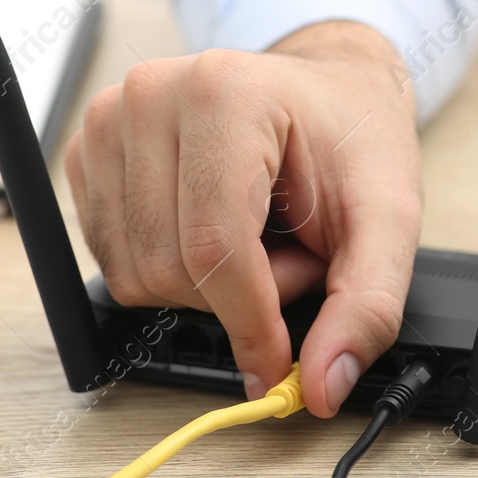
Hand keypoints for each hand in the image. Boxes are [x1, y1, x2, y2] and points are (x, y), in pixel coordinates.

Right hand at [63, 20, 420, 416]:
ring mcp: (110, 122)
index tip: (278, 366)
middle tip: (294, 253)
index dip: (249, 323)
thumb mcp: (389, 216)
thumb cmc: (352, 138)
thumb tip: (322, 385)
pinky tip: (217, 229)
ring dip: (207, 285)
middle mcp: (152, 96)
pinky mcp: (88, 154)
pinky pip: (115, 262)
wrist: (328, 93)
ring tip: (261, 236)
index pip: (213, 245)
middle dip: (242, 291)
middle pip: (169, 266)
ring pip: (136, 274)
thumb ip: (366, 305)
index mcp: (226, 92)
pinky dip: (172, 269)